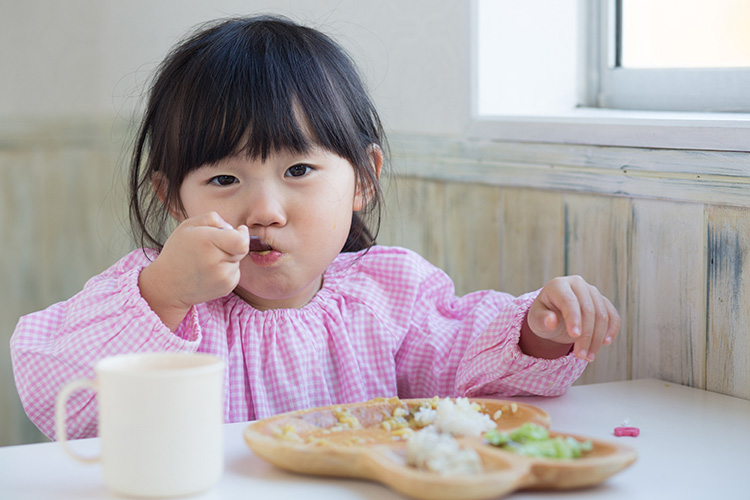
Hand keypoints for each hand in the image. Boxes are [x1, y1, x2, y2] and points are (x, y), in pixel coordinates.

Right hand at [138, 212, 248, 329]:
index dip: (243, 234)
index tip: (240, 230)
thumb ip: (212, 218)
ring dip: (228, 258)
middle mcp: (216, 261)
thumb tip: (233, 228)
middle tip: (213, 247)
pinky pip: (235, 273)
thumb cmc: (178, 251)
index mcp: (207, 242)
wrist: (167, 285)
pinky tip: (210, 272)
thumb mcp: (188, 226)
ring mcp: (222, 277)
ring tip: (207, 262)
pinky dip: (226, 270)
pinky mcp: (226, 288)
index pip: (241, 241)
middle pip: (241, 249)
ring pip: (238, 261)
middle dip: (232, 244)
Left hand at [524, 276, 620, 360]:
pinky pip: (612, 315)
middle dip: (586, 335)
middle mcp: (577, 284)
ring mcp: (592, 291)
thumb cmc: (543, 316)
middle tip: (581, 356)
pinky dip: (612, 330)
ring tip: (588, 356)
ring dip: (597, 338)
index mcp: (558, 285)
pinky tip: (605, 343)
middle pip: (588, 309)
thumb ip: (542, 320)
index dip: (573, 318)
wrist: (553, 315)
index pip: (569, 300)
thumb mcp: (536, 320)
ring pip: (602, 314)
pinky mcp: (603, 301)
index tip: (574, 336)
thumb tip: (551, 321)